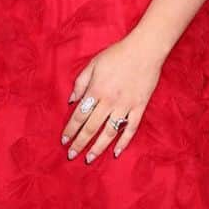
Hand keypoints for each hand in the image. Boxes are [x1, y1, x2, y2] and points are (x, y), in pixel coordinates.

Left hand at [61, 33, 164, 161]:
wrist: (145, 50)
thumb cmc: (117, 54)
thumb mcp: (93, 64)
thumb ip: (80, 83)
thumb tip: (71, 101)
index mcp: (96, 90)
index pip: (79, 116)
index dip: (70, 130)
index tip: (64, 141)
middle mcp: (109, 101)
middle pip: (91, 127)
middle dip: (79, 143)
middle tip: (71, 155)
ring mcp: (125, 106)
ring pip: (109, 132)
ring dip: (98, 147)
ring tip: (89, 158)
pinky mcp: (139, 107)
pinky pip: (131, 129)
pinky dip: (124, 142)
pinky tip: (116, 153)